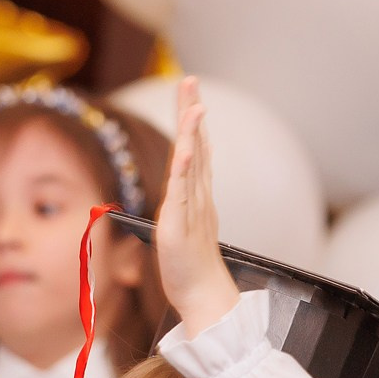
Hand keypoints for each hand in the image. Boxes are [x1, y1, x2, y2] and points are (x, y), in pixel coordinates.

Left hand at [154, 76, 238, 338]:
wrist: (202, 297)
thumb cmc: (190, 269)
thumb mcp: (181, 230)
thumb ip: (181, 209)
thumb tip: (176, 198)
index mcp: (196, 197)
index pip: (195, 151)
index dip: (192, 122)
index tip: (192, 94)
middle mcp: (197, 197)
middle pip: (196, 146)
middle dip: (192, 112)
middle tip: (191, 80)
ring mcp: (191, 209)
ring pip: (192, 163)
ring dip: (192, 133)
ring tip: (194, 105)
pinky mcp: (181, 225)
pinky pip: (182, 193)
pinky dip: (184, 169)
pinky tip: (184, 149)